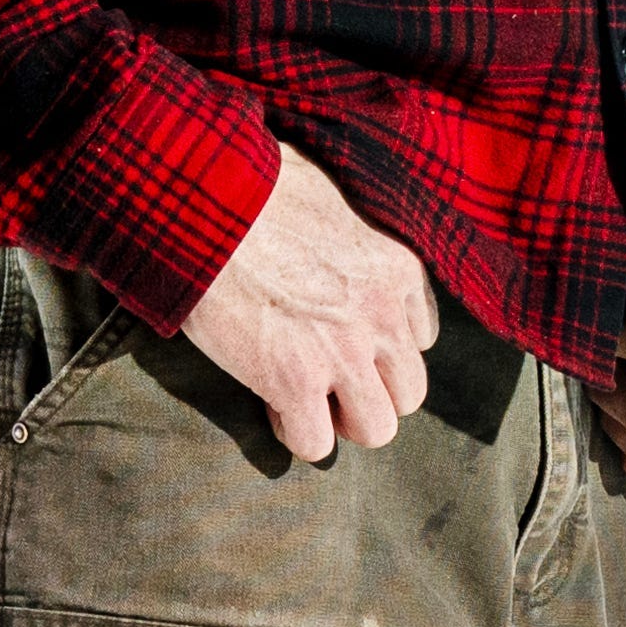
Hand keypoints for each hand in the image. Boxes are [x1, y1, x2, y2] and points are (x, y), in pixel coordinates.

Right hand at [179, 147, 441, 463]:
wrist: (205, 200)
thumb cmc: (255, 183)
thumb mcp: (330, 192)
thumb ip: (350, 227)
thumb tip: (333, 230)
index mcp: (396, 268)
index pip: (419, 337)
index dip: (379, 346)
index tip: (344, 338)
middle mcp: (381, 316)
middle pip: (408, 392)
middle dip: (369, 392)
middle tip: (326, 378)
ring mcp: (342, 353)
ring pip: (376, 429)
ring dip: (340, 420)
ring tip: (304, 398)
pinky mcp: (294, 382)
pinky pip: (314, 443)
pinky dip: (292, 431)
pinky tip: (269, 401)